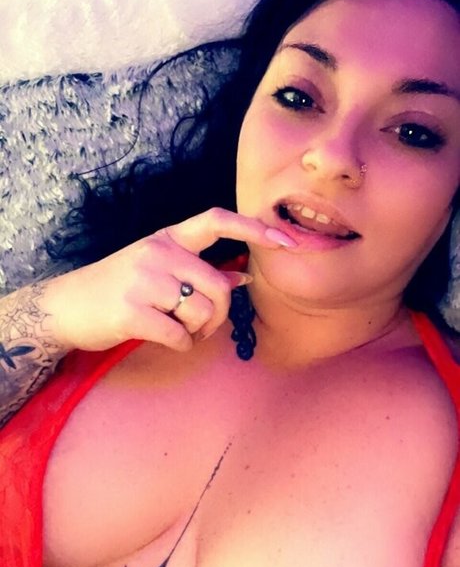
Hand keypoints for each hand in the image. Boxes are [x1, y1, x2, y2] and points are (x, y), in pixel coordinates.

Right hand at [41, 207, 296, 352]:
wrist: (66, 307)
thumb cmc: (118, 288)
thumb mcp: (157, 268)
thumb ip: (200, 270)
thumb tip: (245, 275)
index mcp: (167, 238)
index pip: (217, 221)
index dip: (256, 228)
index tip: (287, 240)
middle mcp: (158, 252)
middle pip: (219, 287)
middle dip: (219, 316)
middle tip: (200, 327)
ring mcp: (144, 281)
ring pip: (203, 314)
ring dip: (198, 333)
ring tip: (178, 331)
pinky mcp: (133, 312)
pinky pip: (180, 337)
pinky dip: (180, 345)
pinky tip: (165, 339)